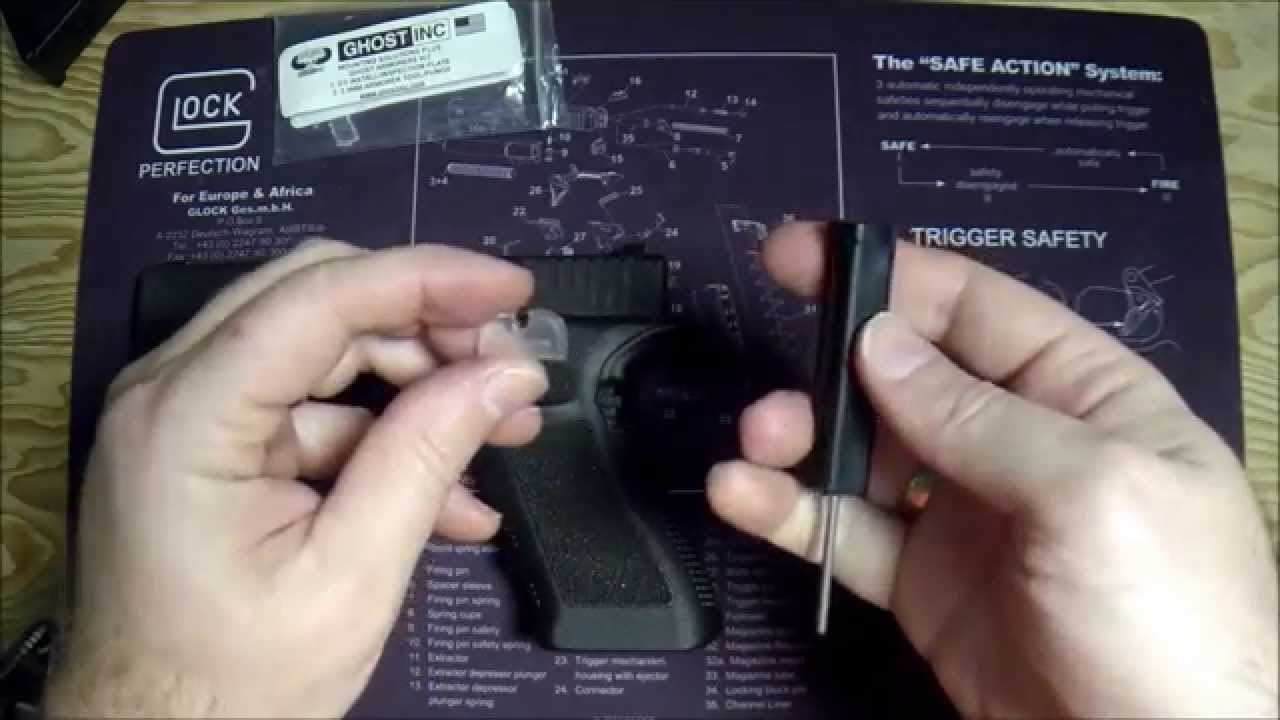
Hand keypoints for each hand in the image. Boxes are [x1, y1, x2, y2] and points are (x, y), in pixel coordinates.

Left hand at [44, 240, 548, 717]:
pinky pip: (313, 411)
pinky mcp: (212, 446)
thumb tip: (509, 376)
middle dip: (429, 329)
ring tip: (503, 433)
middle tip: (513, 373)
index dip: (428, 278)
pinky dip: (384, 437)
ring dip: (419, 387)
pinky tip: (453, 495)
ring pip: (324, 350)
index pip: (319, 297)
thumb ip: (426, 458)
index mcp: (187, 416)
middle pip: (320, 303)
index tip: (516, 291)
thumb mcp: (351, 576)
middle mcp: (171, 389)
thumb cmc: (239, 685)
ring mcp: (188, 414)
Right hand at [708, 222, 1278, 717]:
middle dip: (828, 369)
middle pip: (902, 376)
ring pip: (862, 452)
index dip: (886, 274)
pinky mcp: (922, 583)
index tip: (796, 252)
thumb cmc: (1163, 615)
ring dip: (798, 438)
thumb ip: (979, 416)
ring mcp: (963, 514)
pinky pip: (847, 530)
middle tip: (774, 391)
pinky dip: (790, 510)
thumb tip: (876, 341)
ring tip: (754, 444)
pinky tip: (739, 494)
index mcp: (1082, 394)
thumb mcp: (1093, 494)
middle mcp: (1016, 441)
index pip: (974, 308)